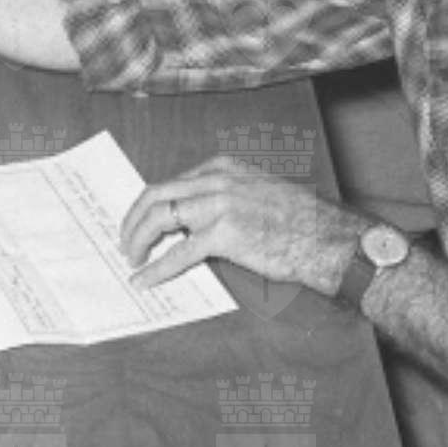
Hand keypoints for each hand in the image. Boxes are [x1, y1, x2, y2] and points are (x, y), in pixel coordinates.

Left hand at [121, 153, 363, 295]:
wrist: (323, 236)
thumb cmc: (295, 220)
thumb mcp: (253, 192)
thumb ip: (221, 197)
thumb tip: (191, 221)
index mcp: (220, 167)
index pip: (171, 183)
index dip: (149, 205)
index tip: (139, 221)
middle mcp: (214, 180)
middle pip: (156, 195)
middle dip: (133, 219)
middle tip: (124, 241)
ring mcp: (218, 205)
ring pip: (160, 218)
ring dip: (138, 240)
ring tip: (132, 258)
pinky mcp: (224, 234)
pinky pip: (179, 253)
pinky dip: (156, 268)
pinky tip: (145, 279)